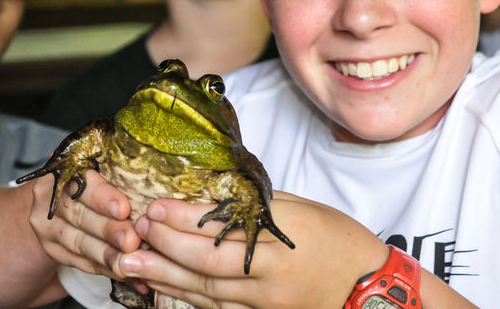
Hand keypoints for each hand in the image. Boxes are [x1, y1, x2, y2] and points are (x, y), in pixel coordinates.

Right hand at [28, 171, 145, 290]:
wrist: (62, 197)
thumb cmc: (94, 178)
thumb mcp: (102, 168)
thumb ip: (119, 173)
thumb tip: (156, 179)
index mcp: (61, 173)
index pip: (80, 184)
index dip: (102, 198)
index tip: (123, 209)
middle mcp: (49, 201)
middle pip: (81, 217)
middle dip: (109, 231)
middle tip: (133, 240)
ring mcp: (48, 229)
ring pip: (80, 244)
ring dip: (108, 255)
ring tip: (131, 261)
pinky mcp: (54, 250)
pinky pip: (81, 263)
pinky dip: (106, 269)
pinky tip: (126, 273)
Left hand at [107, 192, 388, 308]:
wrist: (368, 287)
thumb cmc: (341, 240)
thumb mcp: (304, 210)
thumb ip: (259, 207)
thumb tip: (216, 200)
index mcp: (282, 241)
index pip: (222, 232)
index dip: (184, 220)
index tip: (155, 206)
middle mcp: (270, 276)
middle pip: (208, 266)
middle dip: (165, 249)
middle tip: (132, 234)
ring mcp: (266, 302)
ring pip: (207, 293)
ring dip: (165, 277)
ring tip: (130, 265)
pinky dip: (187, 299)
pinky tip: (163, 288)